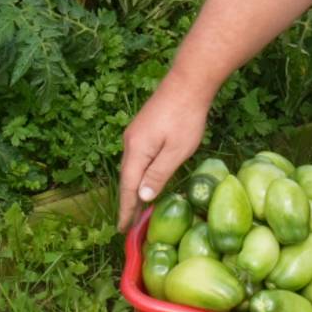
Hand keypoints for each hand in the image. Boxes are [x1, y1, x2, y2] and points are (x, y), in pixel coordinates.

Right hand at [116, 77, 211, 230]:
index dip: (127, 209)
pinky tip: (146, 180)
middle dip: (128, 202)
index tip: (123, 230)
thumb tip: (143, 197)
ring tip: (138, 209)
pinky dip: (139, 174)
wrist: (188, 81)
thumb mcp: (177, 151)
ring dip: (133, 188)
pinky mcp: (143, 128)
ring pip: (132, 167)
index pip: (128, 188)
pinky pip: (137, 158)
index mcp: (136, 151)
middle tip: (130, 226)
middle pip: (126, 178)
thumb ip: (159, 174)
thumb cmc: (186, 117)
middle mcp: (130, 143)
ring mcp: (135, 134)